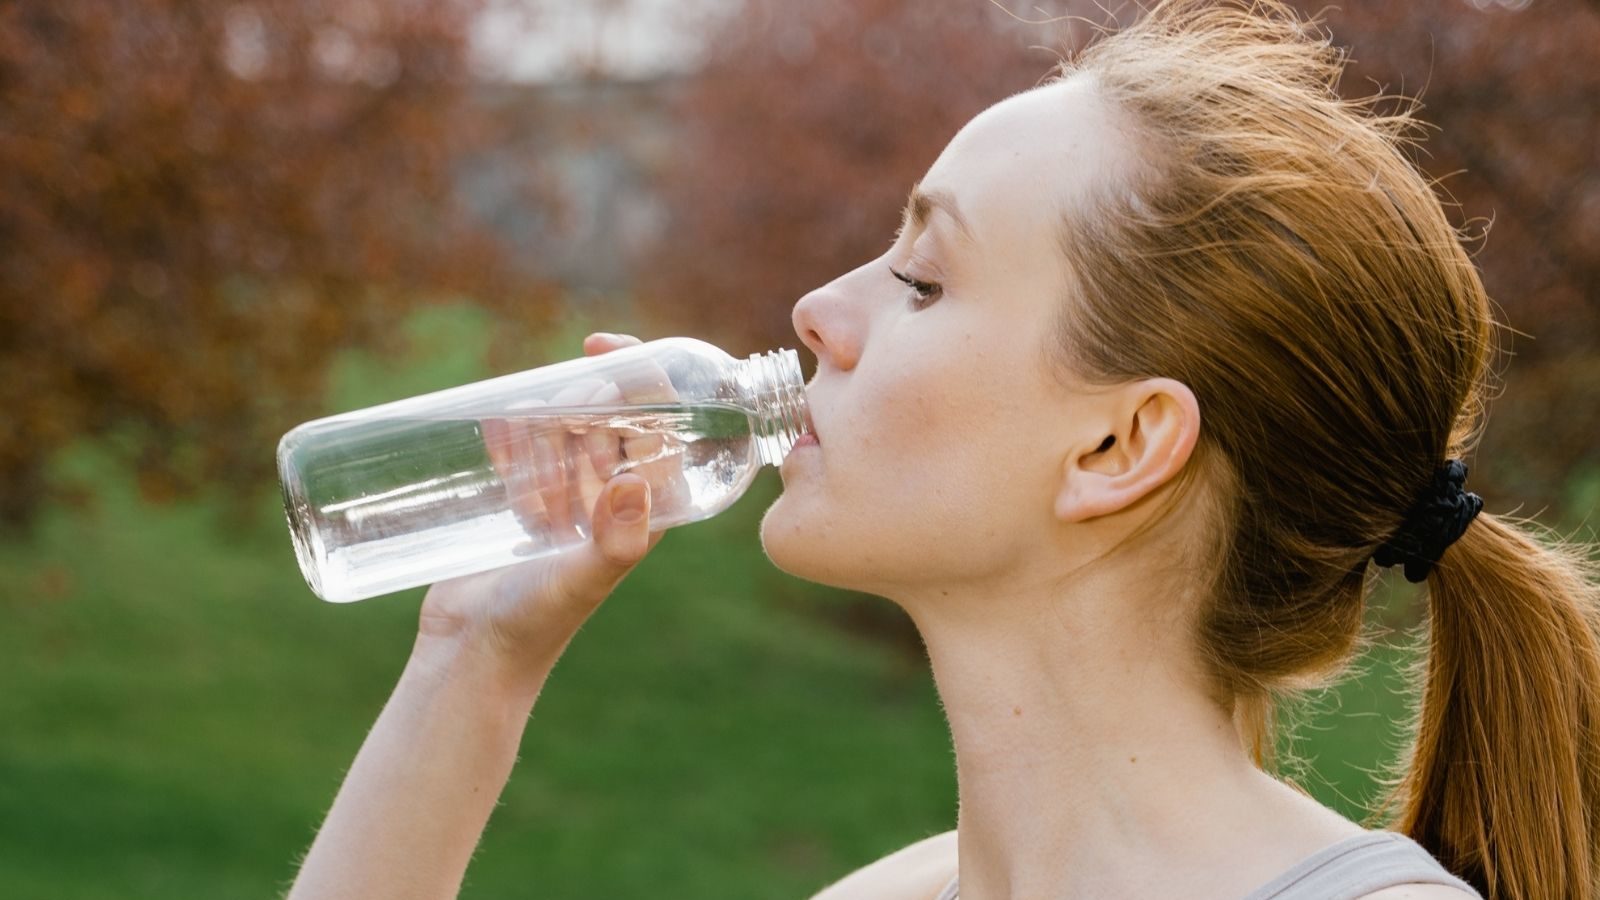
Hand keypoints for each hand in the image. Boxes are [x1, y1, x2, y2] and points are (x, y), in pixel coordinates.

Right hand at [418, 333, 670, 682]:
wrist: (474, 655)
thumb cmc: (537, 623)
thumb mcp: (581, 579)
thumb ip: (614, 540)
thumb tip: (634, 480)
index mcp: (644, 510)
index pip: (661, 428)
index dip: (643, 381)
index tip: (605, 349)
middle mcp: (611, 501)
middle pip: (612, 421)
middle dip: (588, 400)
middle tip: (558, 407)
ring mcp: (566, 502)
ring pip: (566, 433)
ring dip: (548, 419)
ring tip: (526, 433)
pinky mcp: (520, 506)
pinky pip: (523, 453)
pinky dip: (511, 434)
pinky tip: (493, 424)